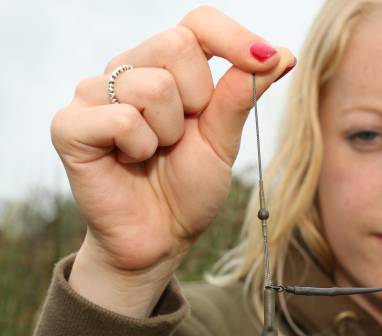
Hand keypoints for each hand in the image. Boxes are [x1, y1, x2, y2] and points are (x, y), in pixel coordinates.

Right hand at [51, 6, 294, 278]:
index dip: (234, 37)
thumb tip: (282, 53)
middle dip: (198, 100)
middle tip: (181, 137)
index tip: (269, 60)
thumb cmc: (189, 188)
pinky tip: (130, 161)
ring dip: (168, 133)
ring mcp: (93, 94)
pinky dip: (140, 148)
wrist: (160, 238)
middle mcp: (127, 70)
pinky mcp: (70, 125)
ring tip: (154, 154)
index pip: (198, 22)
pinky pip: (122, 118)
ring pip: (153, 86)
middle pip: (177, 45)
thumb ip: (242, 94)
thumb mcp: (223, 139)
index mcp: (165, 67)